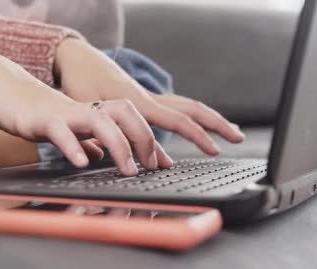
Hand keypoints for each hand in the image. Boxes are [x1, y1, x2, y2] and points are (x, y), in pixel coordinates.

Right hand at [0, 40, 172, 175]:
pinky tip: (82, 163)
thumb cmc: (33, 111)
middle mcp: (84, 110)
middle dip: (144, 138)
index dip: (150, 142)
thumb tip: (100, 155)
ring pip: (101, 121)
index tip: (162, 164)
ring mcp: (64, 113)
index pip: (131, 121)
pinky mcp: (41, 119)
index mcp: (92, 113)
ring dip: (120, 145)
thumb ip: (85, 141)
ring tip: (128, 170)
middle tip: (150, 166)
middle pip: (126, 113)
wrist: (0, 90)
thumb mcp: (67, 128)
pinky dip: (73, 147)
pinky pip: (61, 131)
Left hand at [55, 39, 244, 154]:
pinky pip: (176, 108)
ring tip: (231, 132)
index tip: (215, 150)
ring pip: (187, 106)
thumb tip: (139, 161)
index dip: (197, 137)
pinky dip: (193, 119)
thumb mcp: (91, 115)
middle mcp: (149, 98)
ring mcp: (150, 97)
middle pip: (192, 109)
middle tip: (239, 138)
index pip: (176, 120)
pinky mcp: (146, 99)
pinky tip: (202, 128)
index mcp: (138, 102)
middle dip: (217, 123)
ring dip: (210, 119)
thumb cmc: (80, 86)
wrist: (77, 59)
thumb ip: (115, 138)